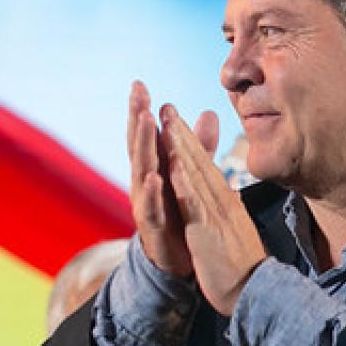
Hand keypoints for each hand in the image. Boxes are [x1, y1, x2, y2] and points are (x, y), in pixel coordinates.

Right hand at [127, 81, 216, 278]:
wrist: (180, 261)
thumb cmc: (180, 213)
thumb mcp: (190, 175)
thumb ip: (198, 146)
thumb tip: (209, 112)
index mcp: (154, 168)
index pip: (146, 134)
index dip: (142, 109)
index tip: (139, 84)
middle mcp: (144, 183)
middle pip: (139, 145)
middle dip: (137, 118)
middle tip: (137, 93)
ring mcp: (145, 204)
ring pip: (142, 170)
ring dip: (144, 145)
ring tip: (146, 121)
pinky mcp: (153, 226)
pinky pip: (150, 207)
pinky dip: (151, 192)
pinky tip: (153, 177)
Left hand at [160, 104, 265, 316]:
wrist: (254, 290)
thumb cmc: (243, 263)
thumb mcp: (235, 226)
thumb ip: (227, 204)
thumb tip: (224, 189)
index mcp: (226, 201)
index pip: (205, 165)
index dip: (189, 141)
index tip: (175, 118)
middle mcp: (222, 201)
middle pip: (199, 163)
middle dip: (181, 134)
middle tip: (167, 107)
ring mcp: (216, 215)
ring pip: (196, 176)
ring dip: (181, 148)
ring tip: (168, 122)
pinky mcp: (208, 232)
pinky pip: (194, 205)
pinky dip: (184, 183)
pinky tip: (173, 166)